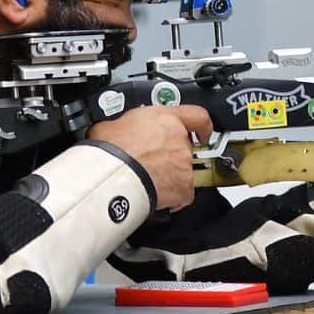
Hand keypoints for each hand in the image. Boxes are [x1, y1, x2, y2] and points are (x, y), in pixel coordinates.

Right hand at [87, 104, 213, 212]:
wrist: (112, 177)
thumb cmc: (110, 151)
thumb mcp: (111, 125)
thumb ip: (124, 125)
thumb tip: (115, 130)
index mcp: (165, 118)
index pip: (197, 116)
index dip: (203, 126)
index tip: (203, 132)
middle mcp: (179, 139)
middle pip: (185, 147)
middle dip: (171, 156)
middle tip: (152, 163)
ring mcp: (184, 164)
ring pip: (183, 171)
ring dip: (170, 176)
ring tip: (148, 180)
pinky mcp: (184, 188)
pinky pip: (183, 194)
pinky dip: (172, 197)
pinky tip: (155, 195)